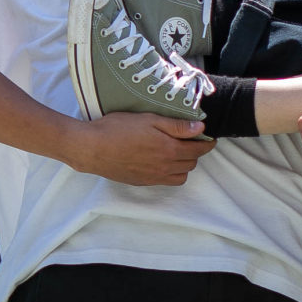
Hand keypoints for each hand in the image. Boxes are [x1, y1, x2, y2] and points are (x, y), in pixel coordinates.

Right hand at [65, 112, 212, 185]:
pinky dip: (170, 174)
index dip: (207, 144)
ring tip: (177, 153)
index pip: (198, 150)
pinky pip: (166, 182)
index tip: (209, 139)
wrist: (92, 148)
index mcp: (169, 149)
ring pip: (181, 176)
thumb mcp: (149, 119)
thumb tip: (200, 128)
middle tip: (190, 142)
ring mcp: (153, 177)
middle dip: (195, 153)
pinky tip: (162, 163)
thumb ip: (177, 126)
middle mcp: (165, 167)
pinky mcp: (142, 182)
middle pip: (191, 163)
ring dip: (184, 166)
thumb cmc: (117, 129)